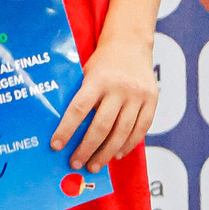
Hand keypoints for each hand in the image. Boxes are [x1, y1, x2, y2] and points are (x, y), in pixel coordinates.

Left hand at [48, 34, 156, 172]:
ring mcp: (137, 95)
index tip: (56, 146)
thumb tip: (64, 129)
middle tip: (76, 163)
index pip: (79, 108)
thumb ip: (79, 95)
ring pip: (122, 132)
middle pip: (101, 126)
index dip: (66, 129)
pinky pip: (141, 129)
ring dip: (107, 153)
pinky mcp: (152, 100)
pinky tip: (117, 154)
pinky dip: (128, 144)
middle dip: (87, 149)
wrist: (131, 44)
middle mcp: (119, 88)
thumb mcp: (86, 71)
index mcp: (98, 79)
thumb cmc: (103, 62)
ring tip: (95, 165)